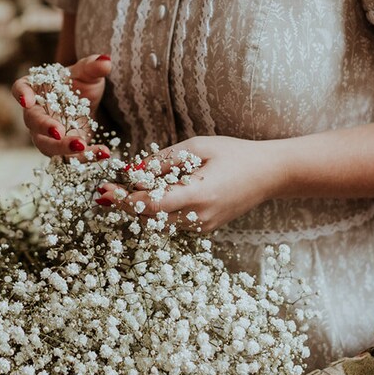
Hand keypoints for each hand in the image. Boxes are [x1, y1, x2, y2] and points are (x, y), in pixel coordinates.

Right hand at [11, 54, 112, 158]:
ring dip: (62, 148)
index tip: (26, 99)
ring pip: (47, 145)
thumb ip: (93, 67)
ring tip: (82, 146)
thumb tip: (106, 61)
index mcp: (34, 88)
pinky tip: (103, 152)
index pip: (20, 89)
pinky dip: (87, 156)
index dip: (21, 94)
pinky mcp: (63, 150)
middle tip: (58, 132)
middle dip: (44, 127)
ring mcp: (46, 135)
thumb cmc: (80, 83)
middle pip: (32, 122)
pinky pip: (70, 157)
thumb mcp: (88, 73)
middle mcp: (35, 114)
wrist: (87, 103)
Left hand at [95, 136, 284, 230]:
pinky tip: (151, 196)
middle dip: (126, 205)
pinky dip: (159, 211)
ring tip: (122, 193)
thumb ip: (165, 160)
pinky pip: (174, 222)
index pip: (151, 205)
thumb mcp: (199, 146)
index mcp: (198, 195)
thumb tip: (135, 171)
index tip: (103, 192)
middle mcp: (199, 217)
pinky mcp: (206, 228)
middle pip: (150, 217)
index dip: (124, 200)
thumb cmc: (235, 154)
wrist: (270, 174)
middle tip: (104, 193)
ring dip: (141, 209)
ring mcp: (204, 226)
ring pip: (160, 223)